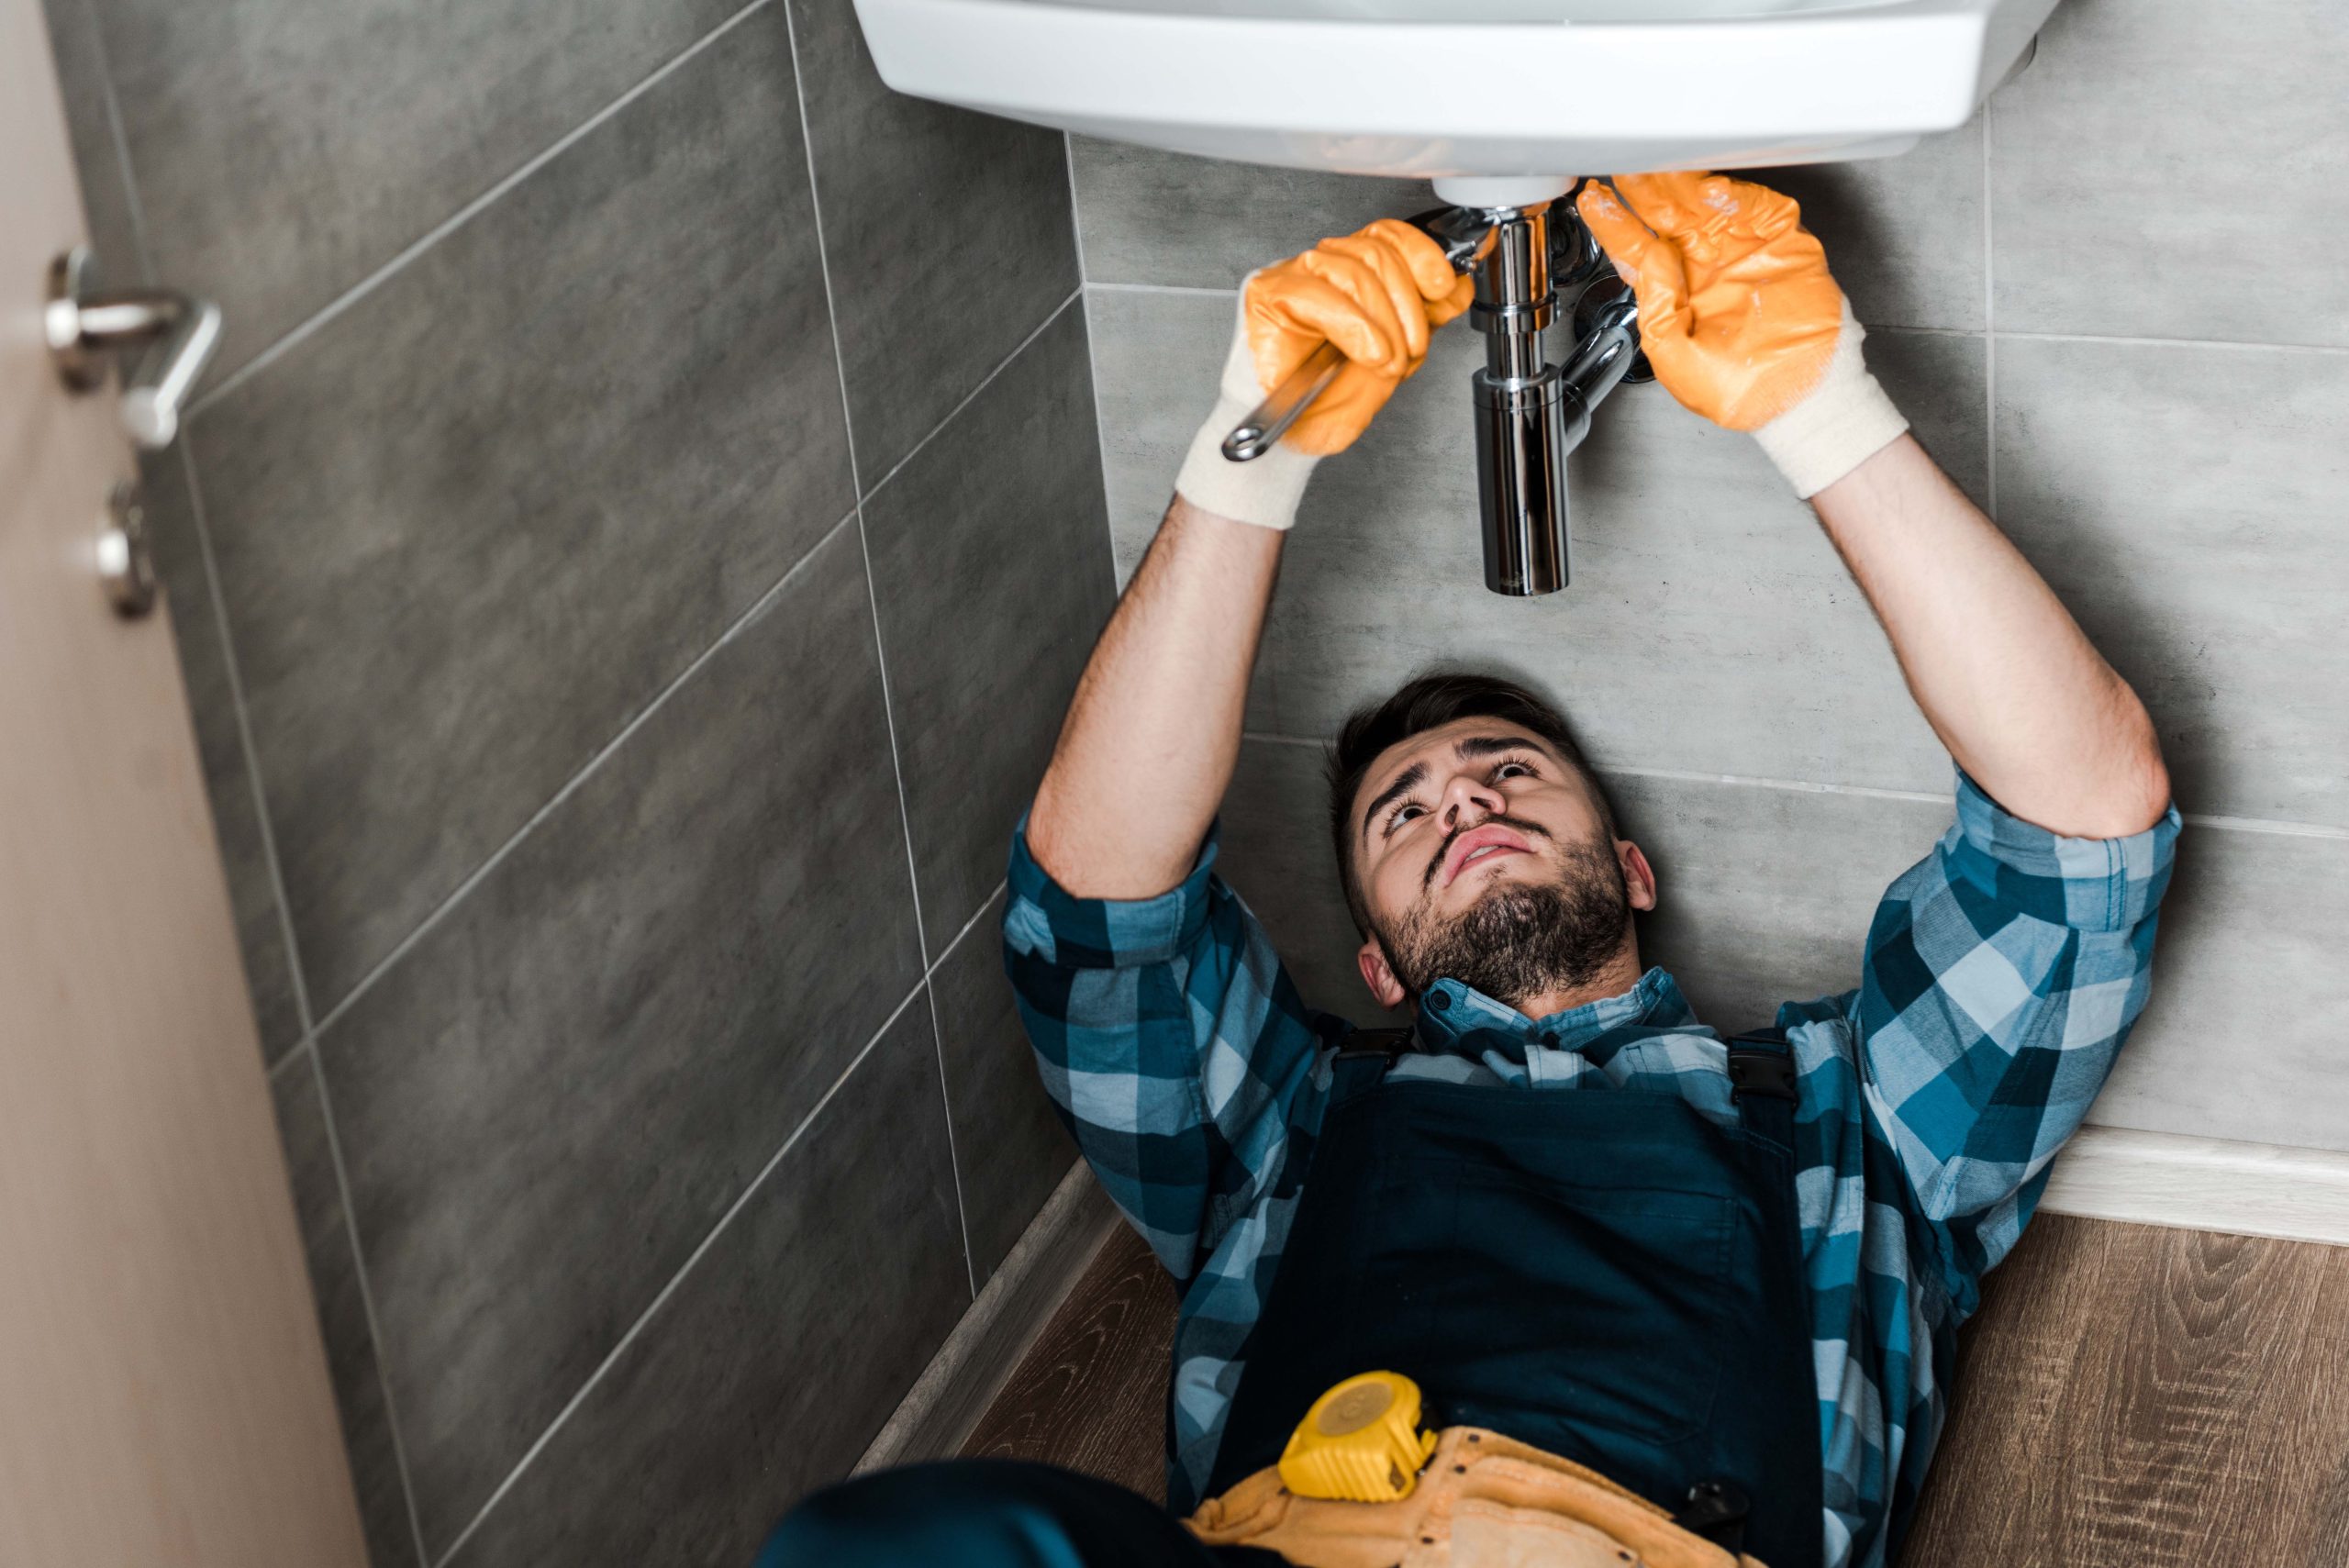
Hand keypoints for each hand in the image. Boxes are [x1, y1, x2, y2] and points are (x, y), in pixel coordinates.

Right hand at [1174, 220, 1473, 530]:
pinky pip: (1319, 294)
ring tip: (1385, 361)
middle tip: (1411, 350)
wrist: (1288, 440)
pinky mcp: (1268, 294)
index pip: (1388, 236)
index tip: (1445, 285)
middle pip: (1377, 252)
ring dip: (1383, 322)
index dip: (1422, 254)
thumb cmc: (1326, 403)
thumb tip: (1457, 287)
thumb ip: (1426, 320)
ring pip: (1354, 269)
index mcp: (1352, 276)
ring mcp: (1294, 277)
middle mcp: (1323, 270)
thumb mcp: (1396, 359)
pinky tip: (1368, 352)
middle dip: (1407, 306)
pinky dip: (1354, 326)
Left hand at [1575, 172, 1907, 497]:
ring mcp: (1742, 250)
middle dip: (1645, 191)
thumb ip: (1655, 313)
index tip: (1593, 201)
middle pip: (1668, 216)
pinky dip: (1736, 197)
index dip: (1614, 223)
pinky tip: (1710, 190)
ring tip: (1658, 168)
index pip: (1637, 249)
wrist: (1798, 397)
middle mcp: (1706, 265)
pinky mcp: (1782, 243)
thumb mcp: (1676, 361)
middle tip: (1624, 169)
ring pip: (1707, 204)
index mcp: (1677, 292)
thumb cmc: (1740, 390)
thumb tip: (1647, 261)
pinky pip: (1759, 208)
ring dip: (1682, 184)